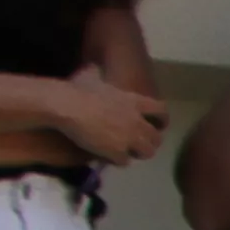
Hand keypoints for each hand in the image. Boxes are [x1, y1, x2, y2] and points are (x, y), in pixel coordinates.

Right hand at [46, 78, 164, 163]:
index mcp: (135, 101)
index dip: (161, 120)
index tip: (158, 125)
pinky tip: (109, 158)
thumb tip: (91, 67)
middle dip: (150, 142)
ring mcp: (129, 138)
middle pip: (157, 138)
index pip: (162, 111)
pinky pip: (125, 162)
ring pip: (146, 153)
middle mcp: (137, 121)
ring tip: (127, 153)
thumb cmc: (77, 89)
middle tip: (140, 144)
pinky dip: (118, 161)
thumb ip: (97, 74)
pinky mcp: (117, 152)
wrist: (67, 106)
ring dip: (137, 154)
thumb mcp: (91, 77)